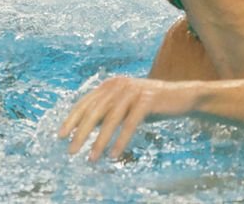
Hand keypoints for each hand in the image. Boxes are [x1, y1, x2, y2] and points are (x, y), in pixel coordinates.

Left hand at [58, 76, 192, 161]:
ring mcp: (133, 90)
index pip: (85, 102)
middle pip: (94, 111)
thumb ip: (107, 112)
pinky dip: (120, 140)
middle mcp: (119, 84)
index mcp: (110, 84)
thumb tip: (84, 130)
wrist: (182, 96)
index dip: (72, 119)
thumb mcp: (125, 106)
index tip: (60, 135)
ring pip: (111, 119)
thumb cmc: (150, 105)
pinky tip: (114, 154)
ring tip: (91, 158)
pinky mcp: (147, 99)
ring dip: (99, 141)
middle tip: (71, 151)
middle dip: (80, 132)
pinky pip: (130, 123)